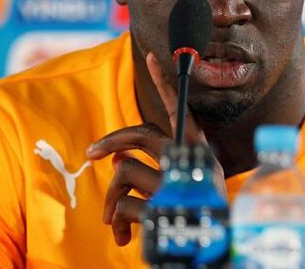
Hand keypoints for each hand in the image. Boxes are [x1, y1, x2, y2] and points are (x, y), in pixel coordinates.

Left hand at [86, 52, 226, 245]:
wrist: (214, 253)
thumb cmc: (194, 218)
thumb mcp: (179, 188)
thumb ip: (153, 170)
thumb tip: (117, 163)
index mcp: (199, 153)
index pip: (178, 110)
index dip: (165, 83)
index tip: (153, 56)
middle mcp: (190, 162)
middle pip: (141, 134)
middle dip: (111, 140)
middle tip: (91, 153)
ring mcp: (176, 183)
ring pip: (124, 172)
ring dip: (111, 199)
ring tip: (113, 221)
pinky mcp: (161, 207)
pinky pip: (123, 205)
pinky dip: (117, 223)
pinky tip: (125, 237)